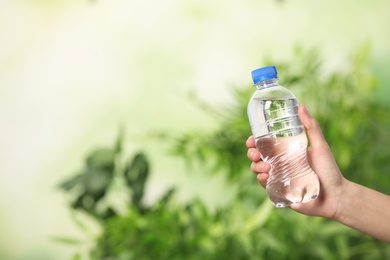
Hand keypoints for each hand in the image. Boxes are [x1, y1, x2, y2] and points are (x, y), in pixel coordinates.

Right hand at [246, 104, 345, 218]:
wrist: (336, 196)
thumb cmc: (329, 170)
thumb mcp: (320, 146)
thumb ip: (311, 127)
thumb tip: (301, 106)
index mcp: (286, 151)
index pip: (265, 144)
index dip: (254, 141)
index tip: (252, 140)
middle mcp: (279, 164)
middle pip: (257, 156)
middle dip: (251, 153)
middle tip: (255, 154)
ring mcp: (278, 177)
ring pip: (257, 170)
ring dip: (255, 167)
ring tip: (266, 168)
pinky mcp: (279, 191)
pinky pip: (264, 185)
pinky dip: (261, 180)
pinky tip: (266, 177)